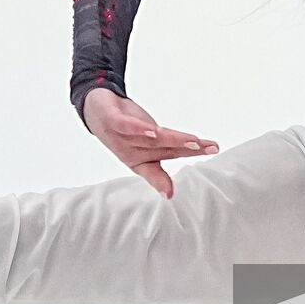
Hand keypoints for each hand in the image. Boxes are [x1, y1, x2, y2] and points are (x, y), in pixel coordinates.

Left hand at [82, 88, 218, 198]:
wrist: (94, 107)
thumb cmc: (125, 126)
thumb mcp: (147, 139)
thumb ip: (169, 146)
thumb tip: (197, 149)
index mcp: (139, 160)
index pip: (156, 170)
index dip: (162, 183)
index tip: (171, 196)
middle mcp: (130, 152)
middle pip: (164, 150)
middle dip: (188, 150)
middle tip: (210, 149)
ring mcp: (121, 137)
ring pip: (152, 139)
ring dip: (173, 140)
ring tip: (195, 141)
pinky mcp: (114, 121)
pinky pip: (129, 126)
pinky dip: (141, 129)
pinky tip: (153, 130)